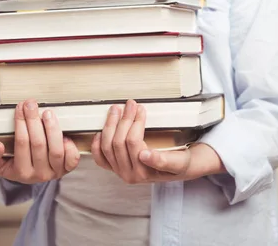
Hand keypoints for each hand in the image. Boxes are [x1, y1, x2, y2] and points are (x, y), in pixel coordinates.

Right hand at [0, 99, 79, 183]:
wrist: (31, 175)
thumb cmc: (15, 164)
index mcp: (21, 173)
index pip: (21, 144)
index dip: (20, 123)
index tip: (19, 107)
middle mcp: (39, 175)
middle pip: (38, 144)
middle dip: (34, 120)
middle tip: (31, 104)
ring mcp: (55, 172)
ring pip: (55, 149)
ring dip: (51, 128)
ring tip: (47, 112)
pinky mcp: (67, 168)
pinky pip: (72, 158)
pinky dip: (69, 145)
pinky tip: (63, 132)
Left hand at [91, 100, 224, 183]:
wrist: (179, 170)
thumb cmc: (180, 163)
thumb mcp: (180, 161)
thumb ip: (164, 160)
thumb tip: (145, 156)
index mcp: (145, 172)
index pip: (134, 143)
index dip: (135, 122)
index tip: (140, 108)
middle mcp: (130, 175)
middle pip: (119, 142)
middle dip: (125, 119)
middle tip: (132, 103)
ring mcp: (120, 172)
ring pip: (107, 146)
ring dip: (110, 124)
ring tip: (117, 108)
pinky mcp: (115, 168)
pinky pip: (100, 158)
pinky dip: (97, 143)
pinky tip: (101, 130)